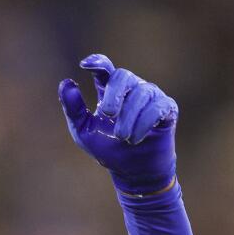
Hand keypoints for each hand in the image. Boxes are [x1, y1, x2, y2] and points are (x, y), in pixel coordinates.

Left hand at [58, 54, 177, 194]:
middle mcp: (131, 88)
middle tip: (107, 113)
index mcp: (110, 90)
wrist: (132, 172)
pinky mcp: (167, 109)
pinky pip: (158, 107)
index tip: (86, 64)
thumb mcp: (84, 131)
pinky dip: (145, 122)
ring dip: (129, 117)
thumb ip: (73, 109)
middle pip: (123, 76)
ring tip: (122, 137)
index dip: (97, 62)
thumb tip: (66, 83)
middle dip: (114, 94)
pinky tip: (135, 138)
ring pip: (141, 93)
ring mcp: (151, 97)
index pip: (104, 69)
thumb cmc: (108, 148)